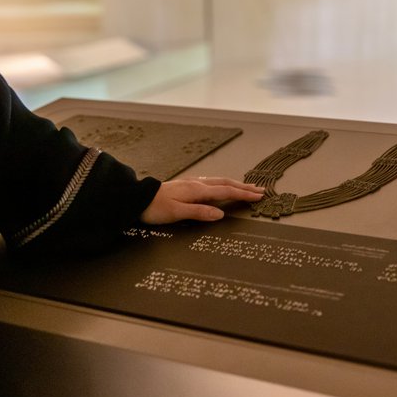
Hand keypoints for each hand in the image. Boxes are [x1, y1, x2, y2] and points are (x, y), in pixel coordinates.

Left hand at [140, 177, 264, 223]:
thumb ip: (199, 213)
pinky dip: (222, 185)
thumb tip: (221, 214)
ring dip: (234, 184)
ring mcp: (191, 184)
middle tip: (259, 190)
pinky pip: (211, 183)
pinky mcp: (186, 186)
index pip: (226, 192)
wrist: (136, 198)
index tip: (258, 196)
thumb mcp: (177, 213)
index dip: (243, 194)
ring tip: (246, 187)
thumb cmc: (154, 208)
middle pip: (225, 184)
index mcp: (197, 190)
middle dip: (243, 187)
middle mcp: (196, 184)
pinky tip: (221, 186)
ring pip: (218, 182)